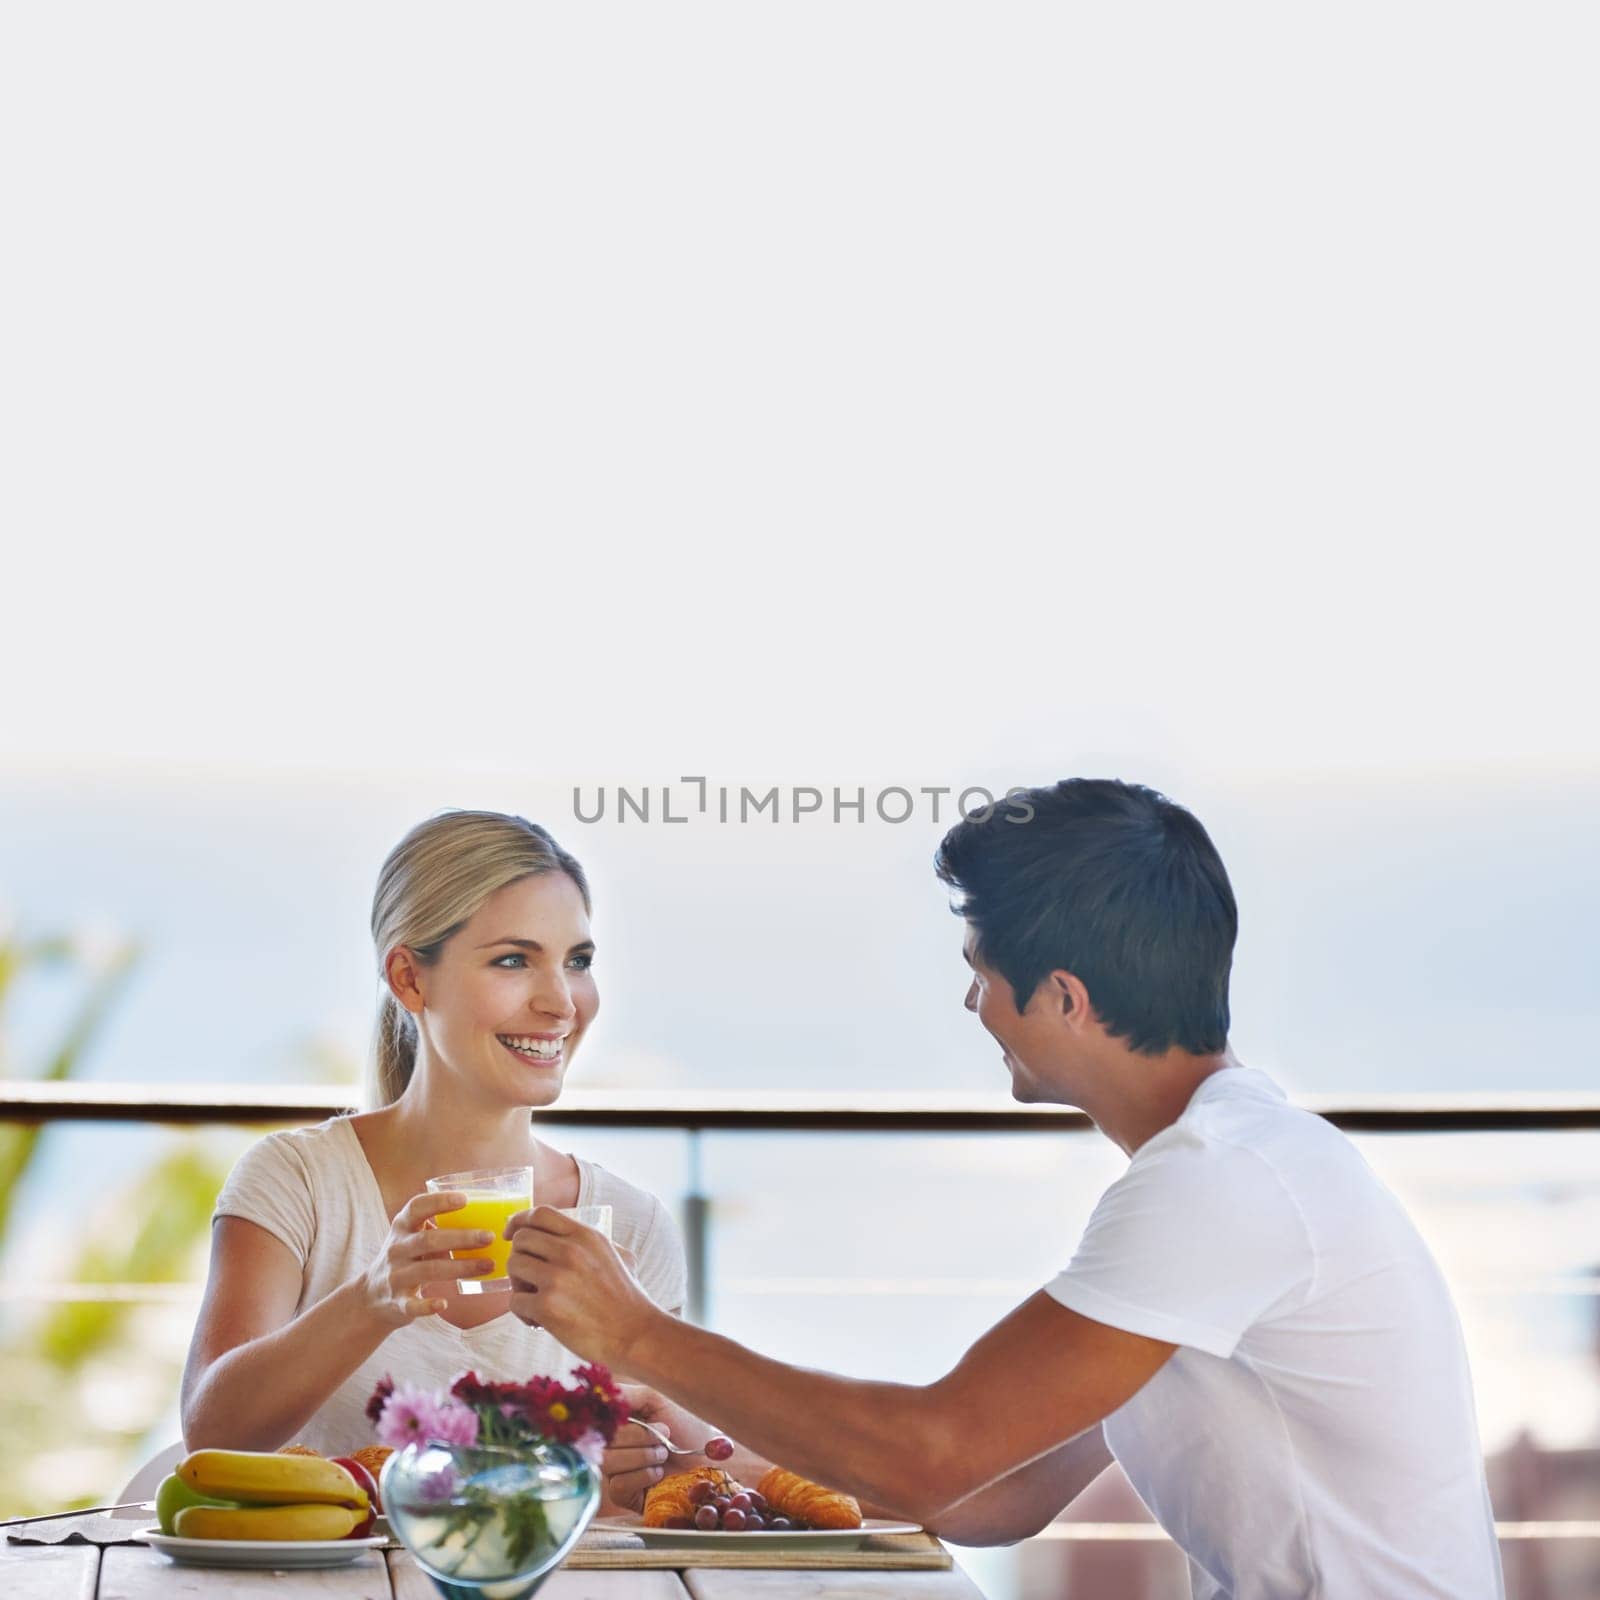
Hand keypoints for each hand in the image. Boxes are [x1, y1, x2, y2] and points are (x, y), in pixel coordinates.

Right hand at [362, 1190, 497, 1326]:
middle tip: (489, 1236)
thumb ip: (440, 1227)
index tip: (465, 1199)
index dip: (439, 1202)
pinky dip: (427, 1305)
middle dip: (461, 1238)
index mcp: (402, 1227)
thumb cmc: (406, 1259)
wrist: (371, 1297)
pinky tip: (444, 1303)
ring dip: (461, 1267)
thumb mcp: (413, 1237)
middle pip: (429, 1240)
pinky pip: (412, 1304)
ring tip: (489, 1265)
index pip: (417, 1207)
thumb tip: (489, 1218)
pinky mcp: (397, 1303)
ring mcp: (395, 1276)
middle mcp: (396, 1249)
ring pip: (428, 1270)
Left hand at [505, 1205, 659, 1367]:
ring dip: (518, 1284)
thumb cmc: (627, 1299)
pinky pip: (514, 1300)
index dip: (519, 1221)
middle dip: (519, 1257)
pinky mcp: (546, 1306)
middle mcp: (570, 1251)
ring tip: (535, 1299)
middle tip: (530, 1278)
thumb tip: (568, 1235)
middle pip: (521, 1239)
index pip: (540, 1214)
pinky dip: (522, 1312)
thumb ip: (592, 1243)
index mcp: (585, 1236)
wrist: (635, 1334)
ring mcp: (557, 1277)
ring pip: (513, 1265)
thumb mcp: (619, 1256)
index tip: (511, 1233)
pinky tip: (540, 1321)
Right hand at [602, 1386, 739, 1510]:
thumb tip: (599, 1396)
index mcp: (616, 1423)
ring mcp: (615, 1472)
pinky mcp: (624, 1498)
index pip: (595, 1419)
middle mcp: (611, 1446)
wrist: (708, 1459)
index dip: (609, 1417)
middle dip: (638, 1437)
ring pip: (608, 1463)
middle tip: (663, 1437)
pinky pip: (618, 1486)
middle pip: (602, 1442)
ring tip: (663, 1455)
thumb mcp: (656, 1401)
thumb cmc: (686, 1426)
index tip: (632, 1415)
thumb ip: (626, 1395)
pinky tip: (658, 1474)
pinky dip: (642, 1476)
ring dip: (642, 1456)